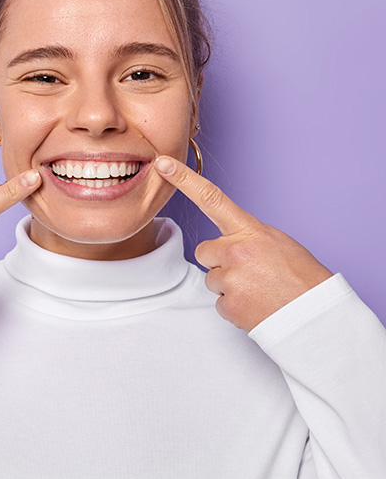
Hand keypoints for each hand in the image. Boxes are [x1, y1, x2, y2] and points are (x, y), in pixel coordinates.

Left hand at [154, 155, 333, 331]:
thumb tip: (229, 243)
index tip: (163, 164)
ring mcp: (230, 278)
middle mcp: (235, 251)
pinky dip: (235, 305)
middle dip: (219, 262)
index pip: (211, 198)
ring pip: (212, 279)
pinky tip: (256, 304)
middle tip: (250, 272)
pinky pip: (219, 302)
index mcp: (250, 231)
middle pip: (204, 251)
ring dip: (229, 285)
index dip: (184, 179)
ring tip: (258, 290)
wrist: (315, 314)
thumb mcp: (277, 243)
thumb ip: (247, 237)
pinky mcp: (228, 304)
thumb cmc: (301, 277)